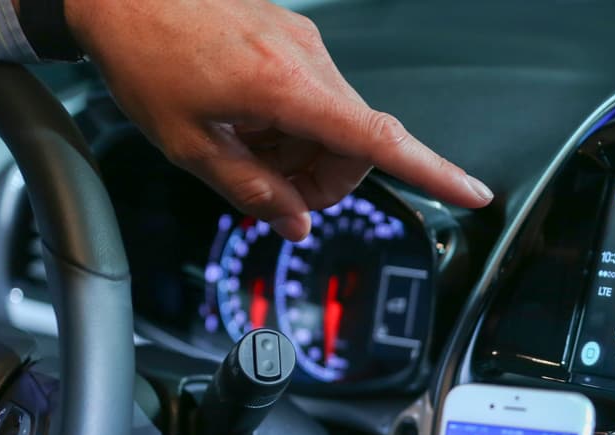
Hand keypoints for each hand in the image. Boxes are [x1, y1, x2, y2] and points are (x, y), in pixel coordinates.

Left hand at [65, 0, 491, 240]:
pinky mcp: (288, 33)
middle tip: (274, 194)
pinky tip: (242, 119)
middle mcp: (307, 59)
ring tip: (242, 146)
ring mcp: (301, 42)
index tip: (472, 194)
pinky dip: (288, 121)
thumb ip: (251, 190)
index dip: (434, 173)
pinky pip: (310, 94)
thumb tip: (293, 221)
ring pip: (333, 122)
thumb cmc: (142, 53)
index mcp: (286, 87)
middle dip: (325, 180)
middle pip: (356, 144)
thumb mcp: (187, 144)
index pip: (380, 141)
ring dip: (301, 151)